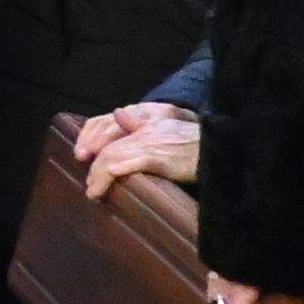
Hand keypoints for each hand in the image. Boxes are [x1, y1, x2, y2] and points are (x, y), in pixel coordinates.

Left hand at [76, 101, 203, 194]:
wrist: (222, 150)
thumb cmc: (197, 144)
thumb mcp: (167, 128)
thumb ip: (141, 122)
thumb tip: (118, 113)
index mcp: (146, 117)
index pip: (107, 121)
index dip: (91, 135)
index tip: (81, 153)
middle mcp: (144, 125)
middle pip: (105, 138)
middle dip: (90, 155)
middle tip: (85, 176)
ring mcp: (148, 140)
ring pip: (109, 154)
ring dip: (95, 173)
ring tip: (91, 189)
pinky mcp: (154, 156)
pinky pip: (118, 166)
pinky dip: (103, 178)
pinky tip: (97, 191)